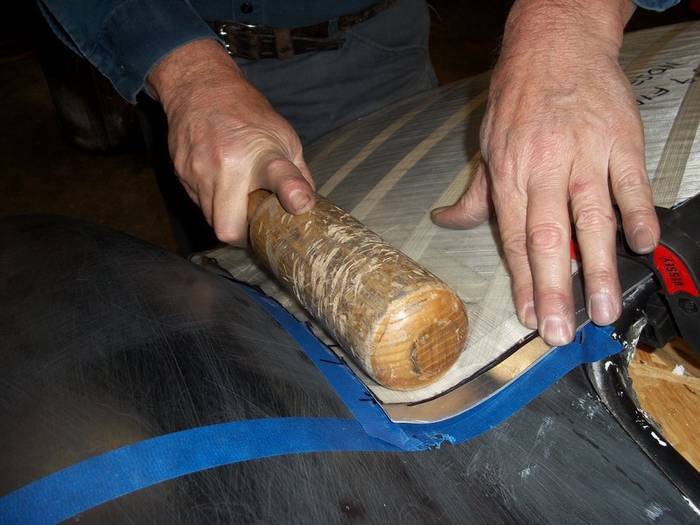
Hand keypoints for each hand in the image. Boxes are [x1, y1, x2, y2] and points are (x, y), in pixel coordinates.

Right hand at [148, 40, 314, 244]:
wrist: (200, 87)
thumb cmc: (247, 114)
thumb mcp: (283, 136)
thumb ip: (297, 173)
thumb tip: (308, 205)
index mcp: (262, 154)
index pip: (281, 177)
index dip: (292, 193)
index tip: (299, 204)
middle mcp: (229, 164)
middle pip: (228, 228)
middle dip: (241, 235)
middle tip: (252, 226)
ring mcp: (200, 171)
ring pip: (210, 220)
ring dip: (225, 218)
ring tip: (236, 201)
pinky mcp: (180, 173)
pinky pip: (197, 204)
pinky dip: (210, 203)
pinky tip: (218, 185)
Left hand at [431, 0, 658, 345]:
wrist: (556, 43)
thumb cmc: (518, 98)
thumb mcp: (487, 145)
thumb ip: (477, 194)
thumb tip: (445, 221)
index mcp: (510, 173)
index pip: (513, 237)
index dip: (522, 279)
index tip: (528, 315)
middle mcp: (545, 167)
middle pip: (548, 236)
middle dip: (553, 287)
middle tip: (559, 330)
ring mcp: (585, 154)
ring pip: (592, 217)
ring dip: (600, 266)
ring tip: (605, 308)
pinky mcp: (620, 140)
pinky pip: (631, 183)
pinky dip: (638, 214)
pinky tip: (642, 245)